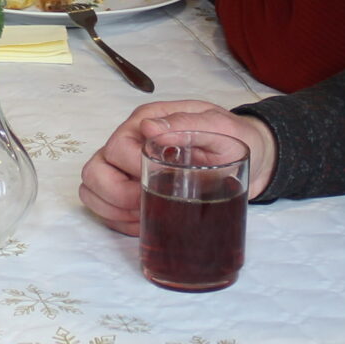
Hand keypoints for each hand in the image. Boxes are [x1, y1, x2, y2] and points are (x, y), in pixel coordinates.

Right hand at [79, 100, 274, 235]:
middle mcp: (130, 141)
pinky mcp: (128, 188)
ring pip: (91, 190)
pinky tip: (143, 222)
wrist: (252, 158)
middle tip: (149, 204)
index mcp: (148, 121)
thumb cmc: (234, 139)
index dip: (132, 172)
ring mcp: (125, 166)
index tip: (162, 184)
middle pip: (95, 171)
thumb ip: (188, 124)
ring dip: (114, 210)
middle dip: (117, 196)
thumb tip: (149, 128)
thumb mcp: (221, 127)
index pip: (117, 149)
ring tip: (145, 214)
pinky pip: (104, 209)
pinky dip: (118, 221)